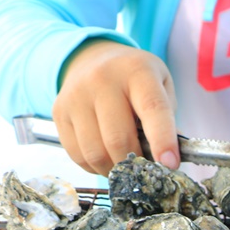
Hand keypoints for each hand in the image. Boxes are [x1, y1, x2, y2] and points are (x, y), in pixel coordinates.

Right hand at [53, 40, 177, 175]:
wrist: (92, 59)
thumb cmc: (135, 80)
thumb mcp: (161, 86)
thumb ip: (167, 119)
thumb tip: (167, 159)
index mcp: (137, 71)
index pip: (152, 108)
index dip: (162, 140)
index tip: (170, 164)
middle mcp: (102, 80)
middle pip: (118, 139)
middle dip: (135, 164)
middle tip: (145, 169)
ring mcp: (76, 96)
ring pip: (95, 153)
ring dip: (115, 170)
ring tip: (126, 166)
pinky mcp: (59, 112)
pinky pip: (78, 155)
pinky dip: (95, 167)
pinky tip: (106, 158)